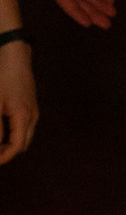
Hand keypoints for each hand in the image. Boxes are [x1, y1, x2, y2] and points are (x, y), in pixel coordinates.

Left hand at [0, 44, 33, 164]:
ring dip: (10, 141)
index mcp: (24, 117)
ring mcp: (33, 110)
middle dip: (7, 152)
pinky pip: (24, 125)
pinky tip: (1, 127)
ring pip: (24, 135)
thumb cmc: (2, 78)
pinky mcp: (30, 105)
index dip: (4, 157)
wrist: (15, 56)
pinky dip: (12, 131)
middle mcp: (32, 116)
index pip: (16, 147)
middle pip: (23, 144)